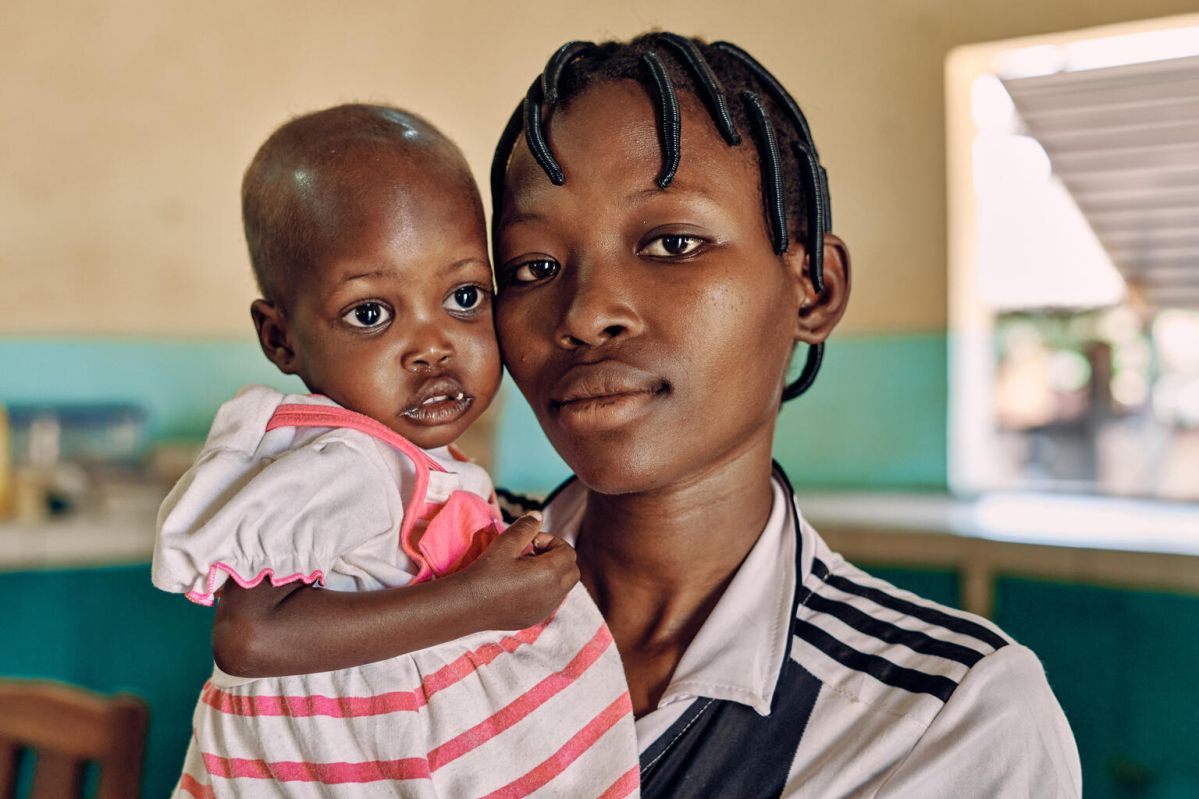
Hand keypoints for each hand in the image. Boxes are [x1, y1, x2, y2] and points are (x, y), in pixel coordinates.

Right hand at [461, 511, 579, 629]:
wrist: (467, 606)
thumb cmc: (486, 572)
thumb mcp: (506, 543)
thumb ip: (526, 527)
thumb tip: (538, 515)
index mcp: (549, 573)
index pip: (568, 552)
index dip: (551, 542)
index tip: (530, 542)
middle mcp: (553, 594)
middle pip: (572, 571)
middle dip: (558, 558)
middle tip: (532, 554)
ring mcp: (545, 609)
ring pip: (563, 587)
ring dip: (552, 574)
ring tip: (525, 569)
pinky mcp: (535, 619)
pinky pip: (551, 601)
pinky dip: (544, 590)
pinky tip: (520, 586)